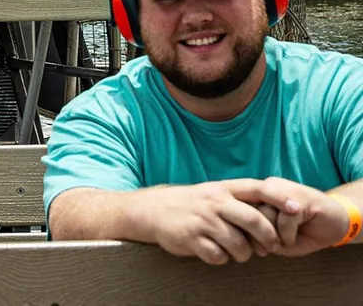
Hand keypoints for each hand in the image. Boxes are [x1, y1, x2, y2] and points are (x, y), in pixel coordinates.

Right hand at [133, 179, 296, 264]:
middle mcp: (214, 203)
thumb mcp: (214, 193)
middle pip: (253, 220)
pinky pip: (218, 256)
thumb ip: (240, 200)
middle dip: (268, 238)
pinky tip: (216, 252)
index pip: (258, 189)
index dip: (280, 198)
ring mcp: (202, 221)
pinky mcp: (191, 239)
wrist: (152, 210)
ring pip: (238, 244)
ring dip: (245, 254)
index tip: (297, 208)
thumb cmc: (192, 204)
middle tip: (271, 247)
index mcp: (223, 189)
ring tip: (240, 253)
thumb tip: (275, 213)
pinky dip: (221, 259)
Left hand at [250, 178, 350, 256]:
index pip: (237, 209)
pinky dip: (288, 234)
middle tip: (268, 247)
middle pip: (248, 211)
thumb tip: (242, 240)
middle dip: (256, 235)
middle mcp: (268, 187)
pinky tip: (293, 238)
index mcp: (258, 194)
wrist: (335, 224)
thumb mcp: (275, 238)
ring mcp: (284, 190)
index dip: (242, 231)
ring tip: (281, 242)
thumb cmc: (301, 232)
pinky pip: (286, 217)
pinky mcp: (301, 197)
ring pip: (264, 213)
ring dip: (272, 235)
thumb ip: (257, 236)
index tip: (254, 246)